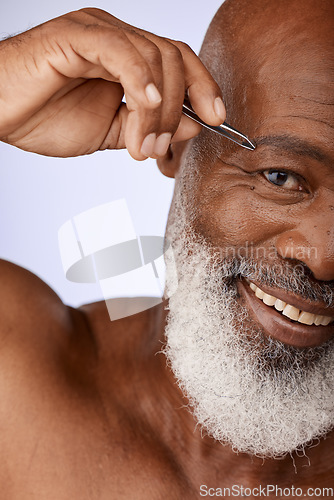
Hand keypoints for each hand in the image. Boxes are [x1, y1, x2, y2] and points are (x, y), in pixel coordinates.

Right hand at [0, 8, 225, 159]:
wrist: (0, 114)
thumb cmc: (46, 119)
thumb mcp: (111, 133)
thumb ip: (150, 128)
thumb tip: (192, 125)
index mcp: (127, 59)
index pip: (179, 61)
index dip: (204, 87)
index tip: (217, 119)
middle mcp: (117, 39)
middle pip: (173, 58)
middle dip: (180, 108)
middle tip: (160, 149)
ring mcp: (98, 33)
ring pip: (153, 57)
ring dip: (156, 110)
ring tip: (140, 144)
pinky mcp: (75, 35)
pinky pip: (120, 50)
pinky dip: (140, 79)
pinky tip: (145, 104)